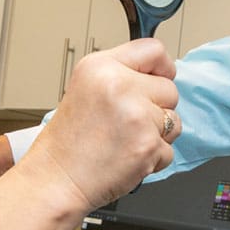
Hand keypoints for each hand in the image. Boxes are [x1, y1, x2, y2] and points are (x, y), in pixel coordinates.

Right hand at [23, 39, 178, 213]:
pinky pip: (169, 150)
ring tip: (124, 140)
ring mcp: (137, 116)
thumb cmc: (67, 142)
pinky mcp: (148, 145)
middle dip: (156, 108)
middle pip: (170, 88)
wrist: (55, 179)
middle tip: (127, 122)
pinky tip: (126, 157)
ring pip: (174, 120)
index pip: (154, 50)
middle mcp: (120, 86)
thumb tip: (158, 75)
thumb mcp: (84, 88)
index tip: (156, 80)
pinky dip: (152, 158)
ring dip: (157, 134)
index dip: (161, 68)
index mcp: (100, 66)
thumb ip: (121, 75)